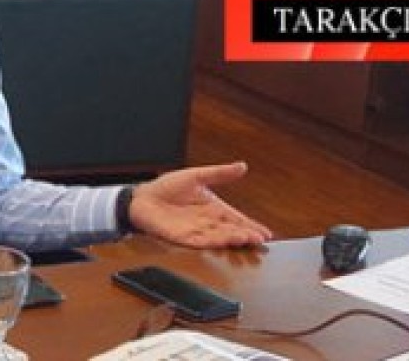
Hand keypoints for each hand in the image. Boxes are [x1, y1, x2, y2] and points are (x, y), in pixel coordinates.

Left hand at [128, 162, 271, 248]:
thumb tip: (242, 166)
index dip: (251, 226)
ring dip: (231, 240)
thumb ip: (219, 174)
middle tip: (259, 239)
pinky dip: (211, 242)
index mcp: (214, 209)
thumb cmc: (167, 188)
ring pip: (218, 238)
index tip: (266, 233)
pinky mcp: (182, 237)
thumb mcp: (196, 176)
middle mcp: (207, 223)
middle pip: (231, 231)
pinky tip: (221, 242)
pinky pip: (199, 241)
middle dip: (245, 235)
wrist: (143, 198)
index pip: (237, 219)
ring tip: (245, 239)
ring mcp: (196, 231)